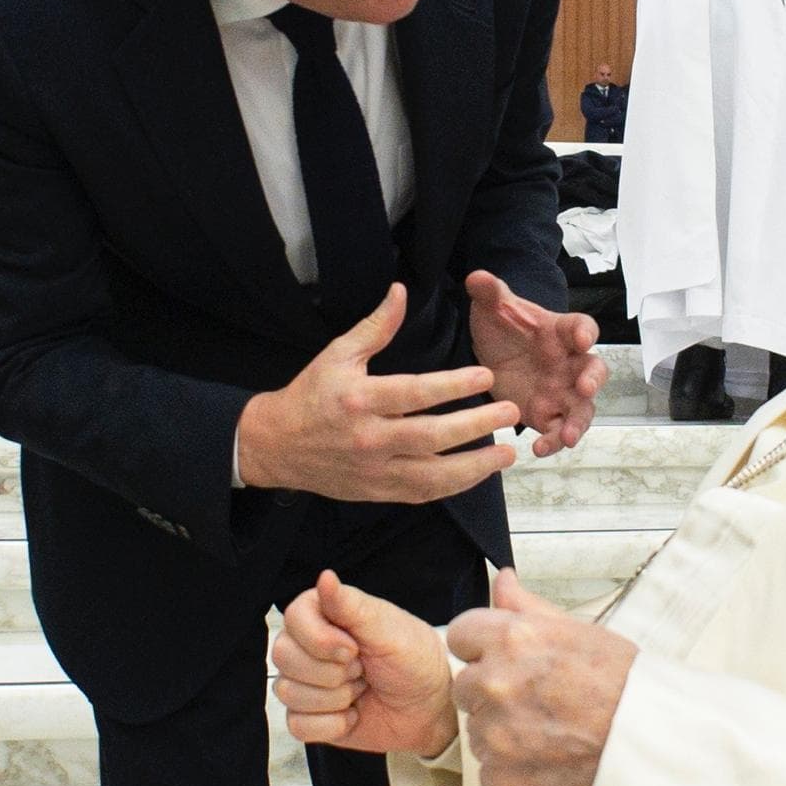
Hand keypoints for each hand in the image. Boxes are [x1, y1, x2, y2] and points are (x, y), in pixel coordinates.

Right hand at [237, 284, 518, 499]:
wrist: (275, 446)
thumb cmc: (310, 394)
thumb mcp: (337, 354)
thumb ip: (375, 327)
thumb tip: (400, 291)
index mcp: (359, 400)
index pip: (414, 393)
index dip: (453, 385)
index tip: (486, 376)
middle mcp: (368, 439)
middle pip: (431, 436)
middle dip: (475, 425)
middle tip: (510, 412)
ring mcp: (374, 471)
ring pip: (432, 475)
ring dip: (475, 467)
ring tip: (507, 453)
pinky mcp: (377, 493)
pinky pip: (422, 494)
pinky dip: (454, 487)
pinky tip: (479, 474)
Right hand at [272, 570, 457, 756]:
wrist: (428, 706)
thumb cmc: (413, 658)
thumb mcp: (388, 629)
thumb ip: (351, 606)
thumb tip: (325, 576)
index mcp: (324, 613)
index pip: (293, 618)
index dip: (321, 639)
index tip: (355, 647)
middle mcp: (307, 645)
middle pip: (284, 656)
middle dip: (332, 671)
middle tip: (363, 668)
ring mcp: (304, 681)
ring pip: (288, 692)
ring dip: (336, 697)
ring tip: (361, 687)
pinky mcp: (308, 715)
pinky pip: (297, 724)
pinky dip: (332, 724)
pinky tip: (353, 714)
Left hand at [447, 569, 636, 785]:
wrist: (658, 753)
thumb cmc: (628, 691)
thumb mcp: (583, 633)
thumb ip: (529, 608)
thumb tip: (501, 581)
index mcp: (513, 641)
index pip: (461, 635)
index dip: (485, 647)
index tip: (506, 661)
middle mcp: (496, 687)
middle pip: (466, 687)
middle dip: (493, 693)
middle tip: (540, 703)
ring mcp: (495, 739)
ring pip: (480, 734)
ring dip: (505, 736)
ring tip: (554, 737)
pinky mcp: (502, 784)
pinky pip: (492, 777)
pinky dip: (516, 776)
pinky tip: (553, 766)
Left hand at [465, 271, 605, 457]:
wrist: (490, 355)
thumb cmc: (503, 327)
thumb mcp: (493, 308)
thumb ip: (490, 293)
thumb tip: (477, 276)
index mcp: (560, 332)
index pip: (582, 327)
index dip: (585, 332)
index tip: (582, 339)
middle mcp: (569, 363)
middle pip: (594, 370)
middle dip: (593, 380)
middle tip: (586, 389)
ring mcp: (562, 391)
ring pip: (582, 408)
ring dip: (579, 423)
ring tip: (568, 437)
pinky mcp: (548, 414)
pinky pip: (558, 430)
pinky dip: (554, 442)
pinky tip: (539, 449)